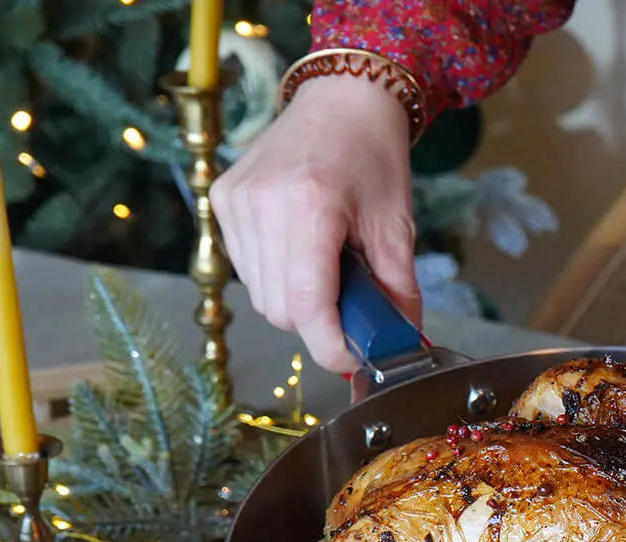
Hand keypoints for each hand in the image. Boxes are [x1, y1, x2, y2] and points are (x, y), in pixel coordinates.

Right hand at [211, 75, 421, 374]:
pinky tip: (300, 247)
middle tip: (352, 301)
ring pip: (260, 296)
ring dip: (296, 299)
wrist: (341, 97)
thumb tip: (404, 347)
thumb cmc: (373, 154)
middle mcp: (261, 205)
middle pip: (281, 310)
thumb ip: (398, 290)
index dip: (330, 347)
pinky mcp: (221, 200)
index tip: (353, 360)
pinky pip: (246, 268)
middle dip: (319, 322)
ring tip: (327, 264)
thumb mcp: (396, 225)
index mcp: (310, 207)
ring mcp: (234, 202)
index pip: (307, 307)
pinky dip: (276, 275)